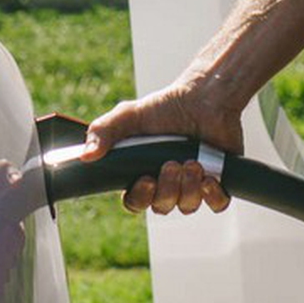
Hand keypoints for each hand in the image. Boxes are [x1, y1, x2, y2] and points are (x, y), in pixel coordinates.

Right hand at [81, 80, 241, 215]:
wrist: (204, 96)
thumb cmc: (165, 107)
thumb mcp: (128, 116)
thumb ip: (103, 131)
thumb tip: (85, 155)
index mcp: (142, 174)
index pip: (136, 202)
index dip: (140, 198)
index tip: (145, 180)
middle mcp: (167, 184)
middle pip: (162, 206)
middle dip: (167, 189)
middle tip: (171, 164)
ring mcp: (192, 185)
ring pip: (187, 206)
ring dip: (189, 188)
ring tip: (192, 163)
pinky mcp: (218, 183)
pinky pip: (217, 204)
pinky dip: (213, 195)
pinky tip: (209, 178)